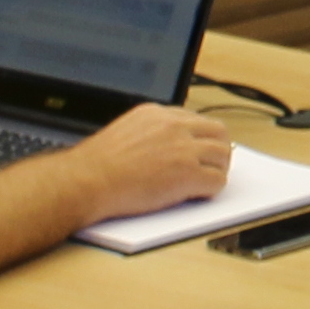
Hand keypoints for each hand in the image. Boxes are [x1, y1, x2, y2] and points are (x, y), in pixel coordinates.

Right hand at [74, 102, 235, 217]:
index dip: (199, 138)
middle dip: (217, 150)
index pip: (195, 119)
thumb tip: (163, 147)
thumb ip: (149, 133)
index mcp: (156, 113)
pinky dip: (212, 190)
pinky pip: (217, 180)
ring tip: (206, 182)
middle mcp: (173, 126)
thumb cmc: (96, 166)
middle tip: (212, 166)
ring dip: (217, 170)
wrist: (87, 181)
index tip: (199, 149)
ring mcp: (183, 149)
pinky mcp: (188, 174)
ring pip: (223, 155)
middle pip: (217, 132)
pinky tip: (199, 195)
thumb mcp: (124, 132)